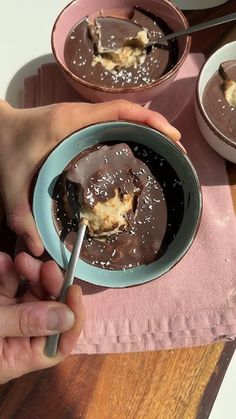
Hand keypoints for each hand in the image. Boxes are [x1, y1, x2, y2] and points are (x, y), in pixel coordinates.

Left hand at [0, 99, 180, 255]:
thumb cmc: (5, 147)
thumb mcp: (11, 184)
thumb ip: (20, 215)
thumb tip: (38, 248)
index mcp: (69, 122)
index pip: (118, 112)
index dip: (148, 120)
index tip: (171, 136)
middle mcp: (79, 116)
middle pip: (128, 113)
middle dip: (156, 126)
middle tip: (176, 149)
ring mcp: (81, 118)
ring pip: (122, 117)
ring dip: (146, 128)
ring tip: (166, 149)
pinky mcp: (79, 125)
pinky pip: (112, 124)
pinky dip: (131, 132)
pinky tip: (139, 151)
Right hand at [0, 251, 83, 384]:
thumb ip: (25, 322)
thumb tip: (68, 316)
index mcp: (21, 357)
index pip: (60, 343)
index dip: (73, 318)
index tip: (74, 291)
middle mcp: (18, 337)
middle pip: (48, 310)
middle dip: (51, 286)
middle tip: (47, 268)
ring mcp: (7, 317)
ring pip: (30, 292)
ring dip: (30, 273)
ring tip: (21, 260)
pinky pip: (9, 284)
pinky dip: (8, 271)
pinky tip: (3, 262)